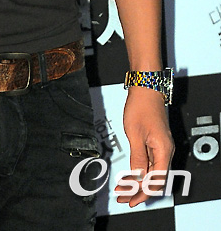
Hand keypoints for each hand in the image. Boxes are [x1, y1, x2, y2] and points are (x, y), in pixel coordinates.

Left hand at [116, 86, 174, 207]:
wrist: (146, 88)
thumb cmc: (141, 106)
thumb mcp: (135, 133)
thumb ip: (137, 157)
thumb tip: (137, 176)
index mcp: (163, 150)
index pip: (156, 181)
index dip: (143, 193)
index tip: (131, 200)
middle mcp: (165, 151)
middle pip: (155, 179)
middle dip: (139, 191)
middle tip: (122, 197)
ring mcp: (161, 147)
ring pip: (151, 172)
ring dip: (138, 182)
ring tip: (123, 188)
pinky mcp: (155, 143)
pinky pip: (149, 163)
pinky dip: (139, 171)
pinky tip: (129, 176)